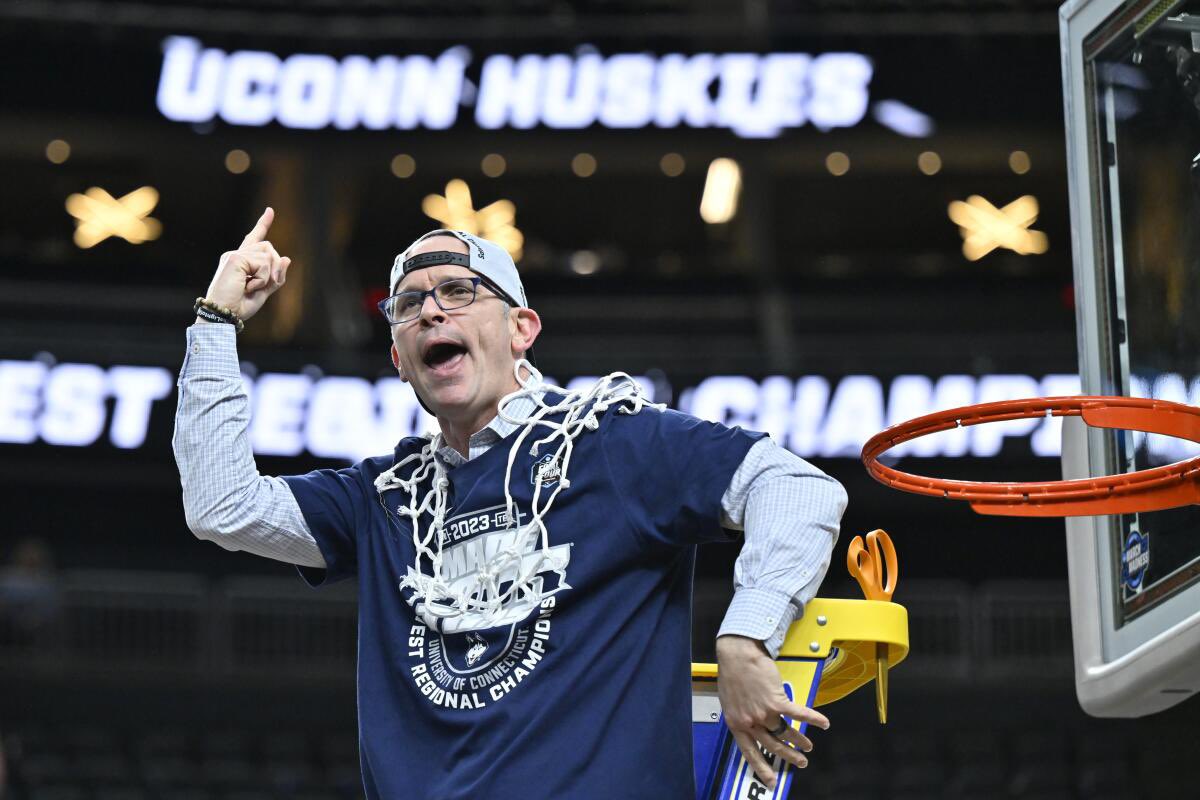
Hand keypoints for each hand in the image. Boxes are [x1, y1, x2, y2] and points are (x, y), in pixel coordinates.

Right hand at [200, 207, 290, 322]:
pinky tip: (248, 286)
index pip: (254, 239)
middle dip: (275, 268)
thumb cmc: (240, 306)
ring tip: (251, 287)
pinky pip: (263, 263)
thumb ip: (275, 277)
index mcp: (242, 261)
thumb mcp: (263, 292)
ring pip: (269, 255)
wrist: (223, 314)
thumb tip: (287, 258)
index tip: (270, 211)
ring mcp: (235, 255)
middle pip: (269, 248)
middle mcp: (237, 254)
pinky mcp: (235, 258)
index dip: (263, 224)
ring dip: (268, 275)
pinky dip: (262, 278)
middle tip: (264, 286)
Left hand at [716, 635, 830, 789]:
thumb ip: (741, 715)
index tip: (770, 780)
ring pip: (786, 732)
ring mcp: (764, 712)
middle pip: (772, 746)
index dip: (761, 767)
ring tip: (808, 746)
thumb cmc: (731, 673)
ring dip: (799, 740)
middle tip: (800, 762)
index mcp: (736, 724)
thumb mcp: (729, 701)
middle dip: (788, 756)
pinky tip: (824, 723)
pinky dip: (813, 718)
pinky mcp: (777, 700)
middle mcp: (750, 722)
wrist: (737, 654)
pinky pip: (798, 714)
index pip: (750, 752)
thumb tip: (751, 723)